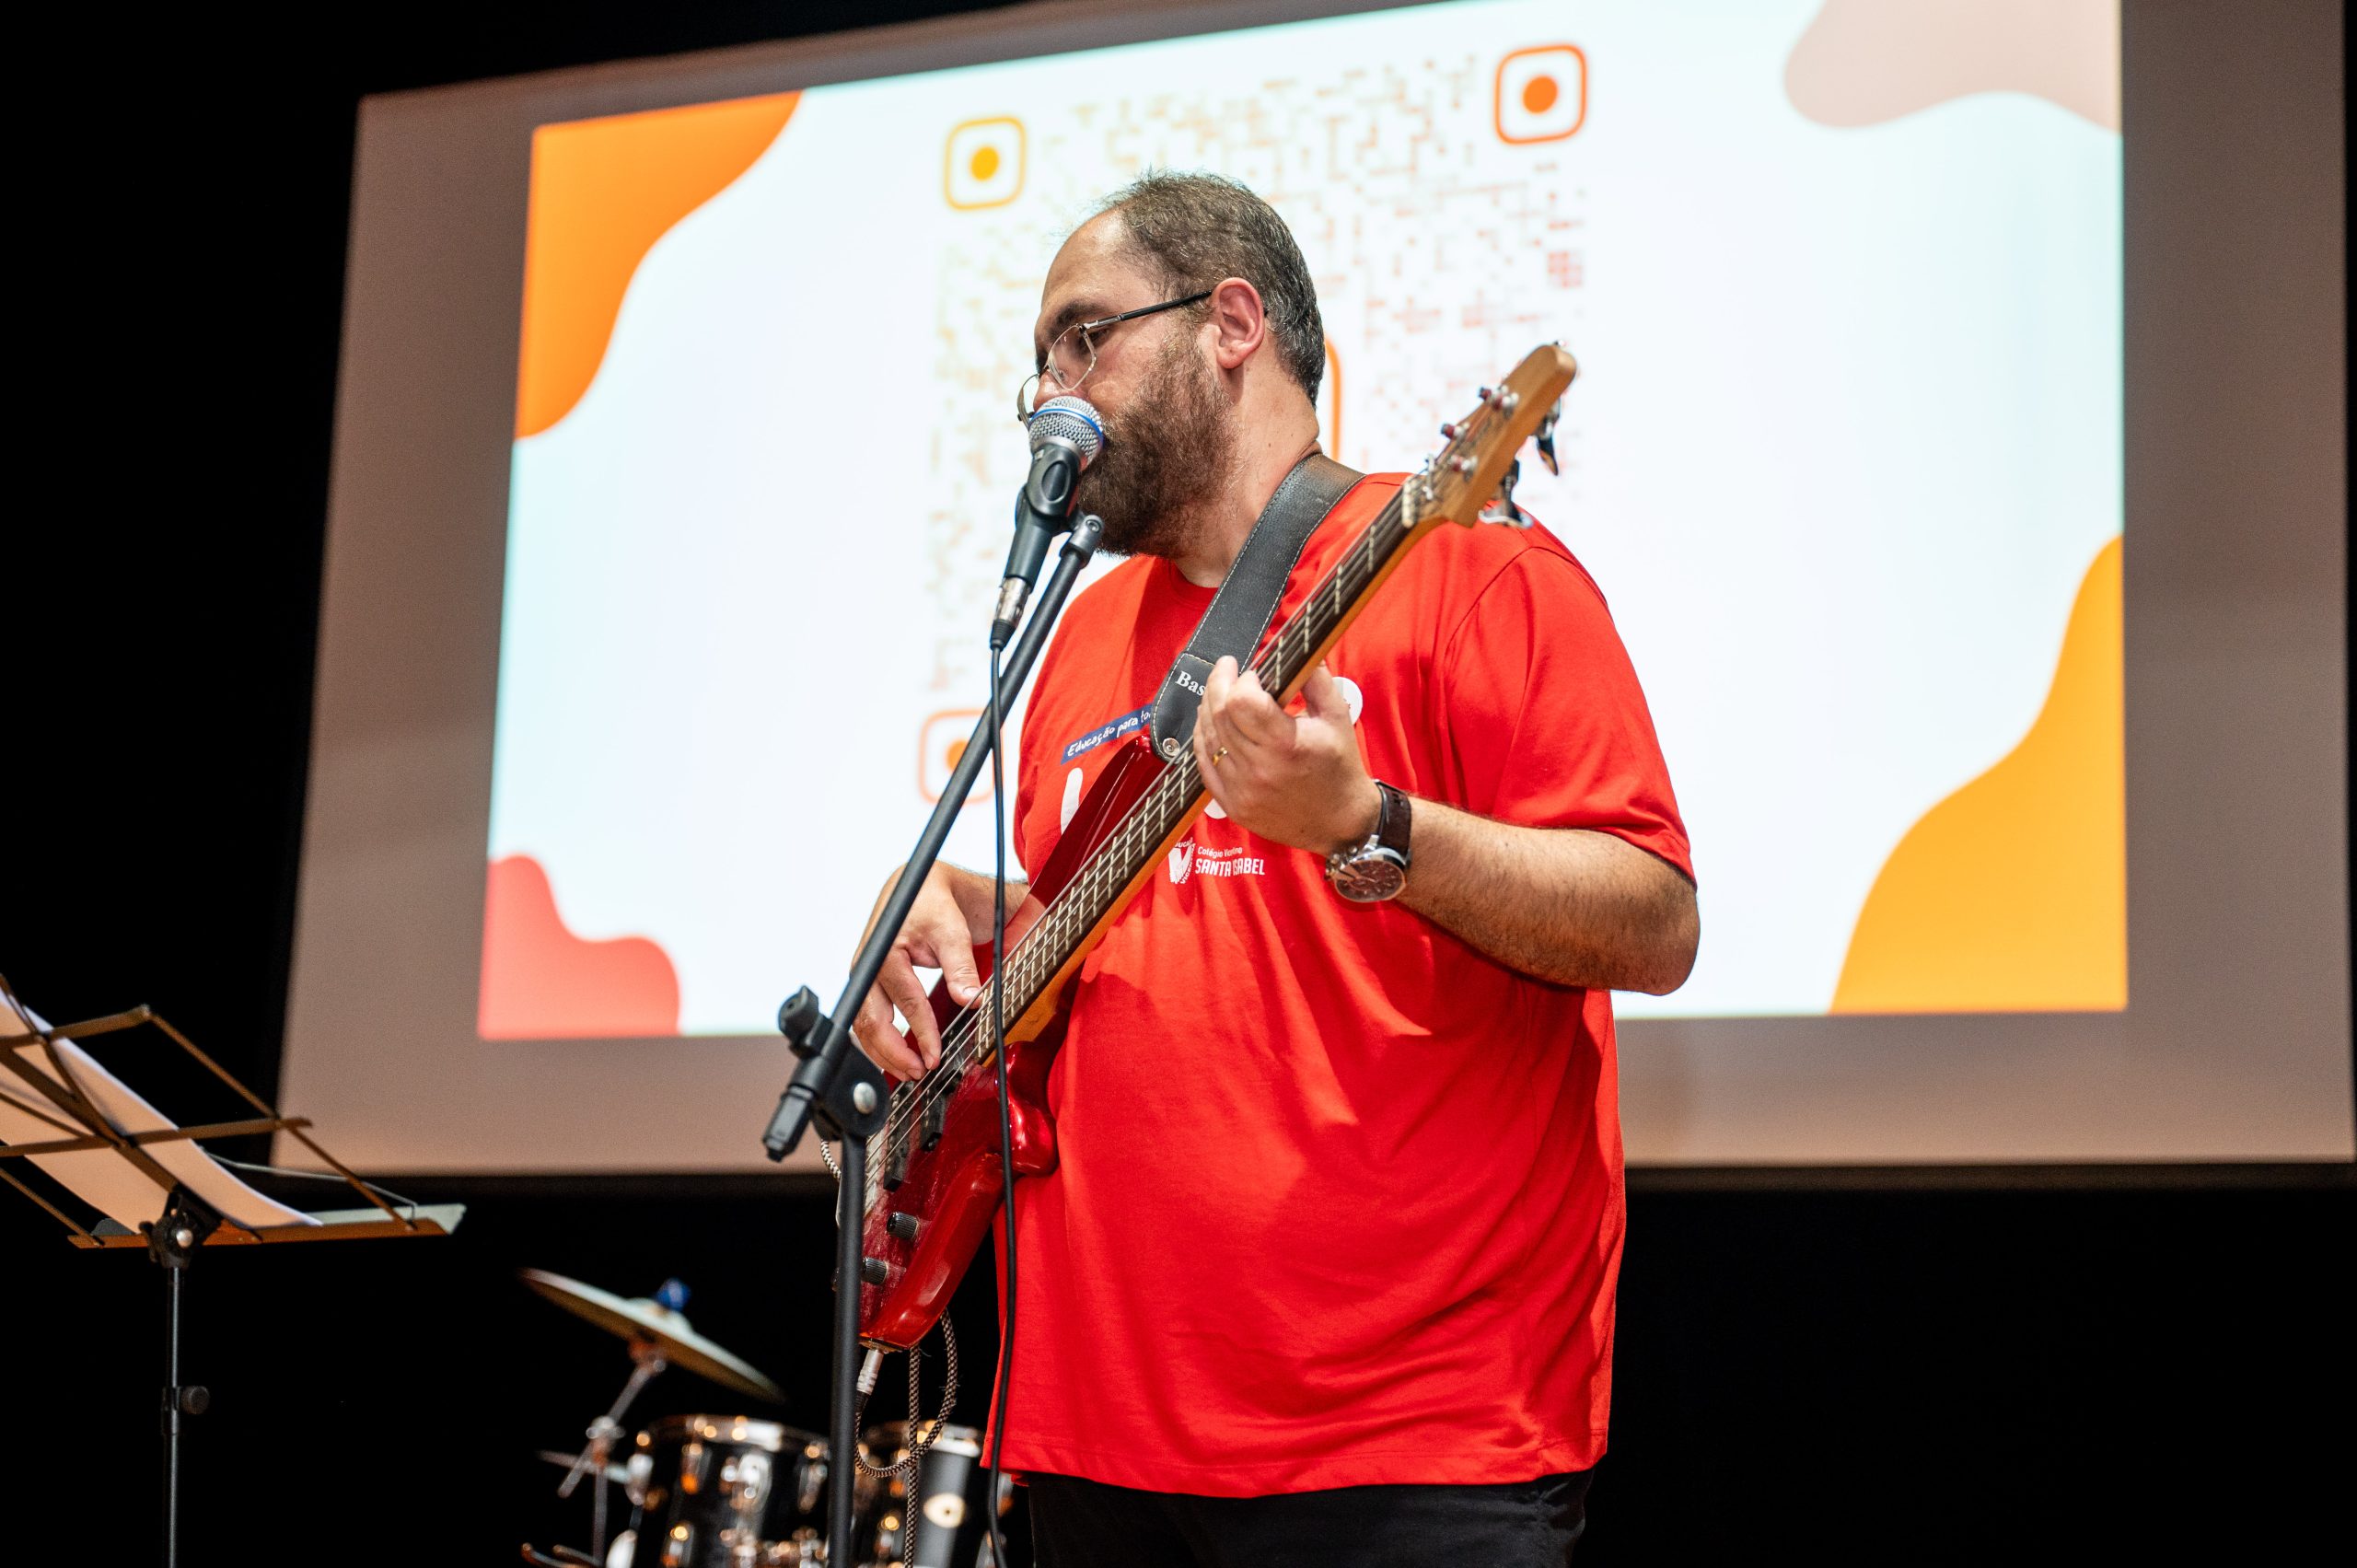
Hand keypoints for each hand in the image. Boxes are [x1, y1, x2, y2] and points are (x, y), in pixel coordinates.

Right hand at [849, 862, 1033, 1079]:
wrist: (921, 885)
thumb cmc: (934, 902)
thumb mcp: (953, 929)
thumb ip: (961, 966)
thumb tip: (970, 1000)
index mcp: (886, 951)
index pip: (906, 1002)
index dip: (922, 1033)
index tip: (935, 1057)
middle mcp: (868, 965)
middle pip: (871, 1021)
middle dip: (893, 1053)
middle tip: (918, 1074)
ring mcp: (865, 974)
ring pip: (864, 1024)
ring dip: (882, 1052)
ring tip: (907, 1072)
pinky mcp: (869, 980)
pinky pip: (867, 1017)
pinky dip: (878, 1039)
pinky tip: (895, 1056)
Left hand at [1190, 657, 1379, 854]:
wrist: (1341, 821)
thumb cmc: (1340, 766)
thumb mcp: (1337, 716)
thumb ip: (1315, 678)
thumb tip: (1292, 648)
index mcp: (1286, 745)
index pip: (1241, 702)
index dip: (1240, 680)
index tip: (1250, 671)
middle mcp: (1260, 770)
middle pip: (1218, 715)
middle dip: (1219, 684)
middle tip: (1226, 669)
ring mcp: (1242, 791)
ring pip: (1207, 738)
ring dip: (1208, 708)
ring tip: (1219, 693)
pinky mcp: (1233, 805)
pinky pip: (1204, 765)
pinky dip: (1204, 739)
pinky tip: (1212, 724)